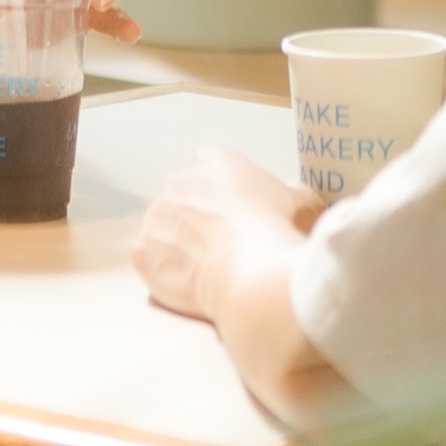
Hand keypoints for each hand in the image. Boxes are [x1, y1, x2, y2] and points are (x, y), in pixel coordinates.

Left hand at [132, 146, 317, 324]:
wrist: (251, 276)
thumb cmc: (276, 234)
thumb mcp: (302, 202)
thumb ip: (291, 192)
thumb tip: (292, 195)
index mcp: (215, 162)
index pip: (210, 168)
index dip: (223, 194)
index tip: (236, 214)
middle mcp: (178, 182)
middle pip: (183, 198)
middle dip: (197, 219)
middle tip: (222, 245)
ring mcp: (155, 218)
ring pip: (163, 229)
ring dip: (178, 245)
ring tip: (207, 269)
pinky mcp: (142, 251)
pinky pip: (149, 259)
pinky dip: (165, 271)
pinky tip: (188, 284)